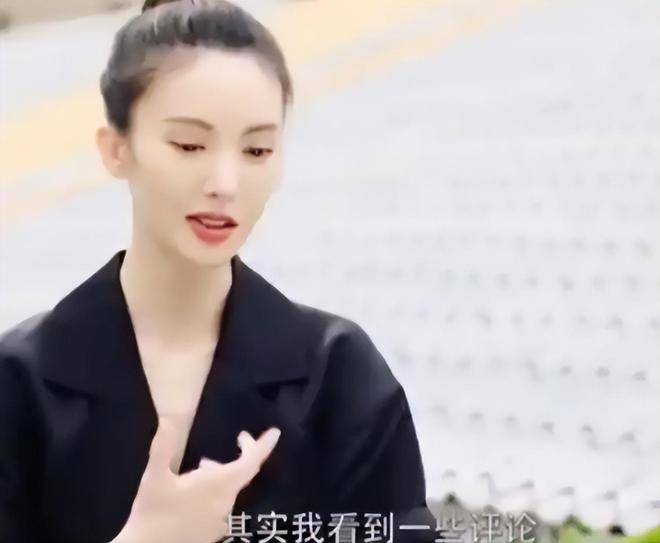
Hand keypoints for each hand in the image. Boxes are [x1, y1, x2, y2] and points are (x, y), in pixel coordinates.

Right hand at [112, 418, 280, 542]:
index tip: (275, 432)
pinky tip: (196, 491)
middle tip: (241, 438)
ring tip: (204, 464)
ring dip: (223, 472)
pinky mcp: (213, 531)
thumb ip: (163, 448)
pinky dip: (216, 490)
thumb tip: (168, 419)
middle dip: (245, 453)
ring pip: (231, 488)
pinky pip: (222, 503)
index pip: (250, 462)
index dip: (263, 446)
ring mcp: (220, 519)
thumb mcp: (155, 478)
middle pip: (244, 473)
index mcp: (218, 485)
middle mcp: (225, 502)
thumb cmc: (152, 513)